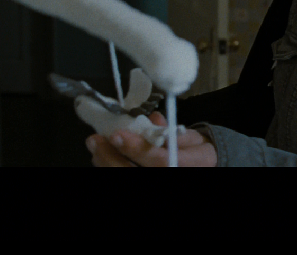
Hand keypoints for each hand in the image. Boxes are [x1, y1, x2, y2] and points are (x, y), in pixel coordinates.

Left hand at [86, 111, 217, 166]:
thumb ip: (173, 130)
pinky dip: (108, 166)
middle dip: (111, 158)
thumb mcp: (193, 138)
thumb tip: (153, 118)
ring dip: (105, 162)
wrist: (201, 166)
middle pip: (134, 172)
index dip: (136, 149)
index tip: (118, 134)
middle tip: (96, 140)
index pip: (159, 161)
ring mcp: (155, 178)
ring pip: (125, 176)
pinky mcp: (144, 177)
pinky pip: (123, 174)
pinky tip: (101, 156)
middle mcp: (170, 174)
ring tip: (96, 146)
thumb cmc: (196, 152)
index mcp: (186, 165)